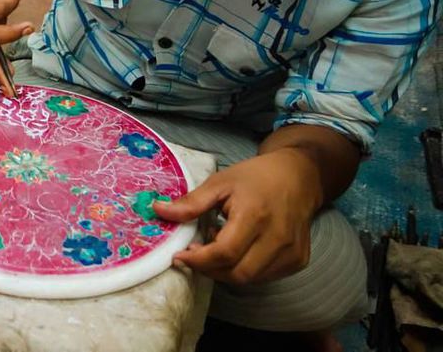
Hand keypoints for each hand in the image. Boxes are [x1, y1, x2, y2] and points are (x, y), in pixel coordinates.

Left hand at [154, 148, 319, 284]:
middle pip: (238, 273)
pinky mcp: (298, 260)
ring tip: (218, 245)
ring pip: (252, 279)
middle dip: (210, 269)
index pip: (224, 253)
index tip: (179, 256)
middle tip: (195, 254)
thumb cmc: (255, 177)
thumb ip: (191, 203)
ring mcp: (291, 252)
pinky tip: (238, 249)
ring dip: (226, 270)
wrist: (298, 176)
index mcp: (255, 216)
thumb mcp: (219, 183)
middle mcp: (277, 238)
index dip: (198, 260)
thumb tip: (158, 211)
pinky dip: (245, 269)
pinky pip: (266, 276)